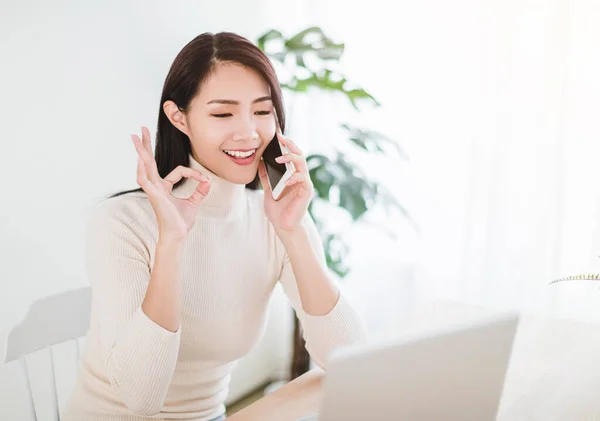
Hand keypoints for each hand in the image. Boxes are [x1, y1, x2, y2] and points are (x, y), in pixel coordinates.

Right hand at [131, 126, 211, 241]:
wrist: (177, 235)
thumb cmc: (181, 222)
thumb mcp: (194, 203)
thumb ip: (201, 191)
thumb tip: (209, 180)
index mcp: (164, 187)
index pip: (178, 171)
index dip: (194, 174)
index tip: (206, 181)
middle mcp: (156, 186)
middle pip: (149, 161)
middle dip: (146, 145)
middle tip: (142, 129)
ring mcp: (153, 190)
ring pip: (144, 166)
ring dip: (141, 151)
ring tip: (135, 137)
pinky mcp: (153, 195)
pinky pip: (145, 180)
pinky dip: (142, 169)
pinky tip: (140, 158)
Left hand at [258, 126, 313, 235]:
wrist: (283, 226)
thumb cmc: (278, 210)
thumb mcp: (268, 190)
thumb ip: (266, 176)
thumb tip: (259, 161)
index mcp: (292, 175)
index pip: (291, 155)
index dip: (286, 144)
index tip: (277, 135)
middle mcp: (300, 177)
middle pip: (299, 154)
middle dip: (290, 145)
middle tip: (279, 138)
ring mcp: (304, 184)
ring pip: (302, 164)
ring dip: (290, 158)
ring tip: (279, 158)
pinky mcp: (306, 192)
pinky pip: (303, 179)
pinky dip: (294, 177)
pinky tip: (285, 180)